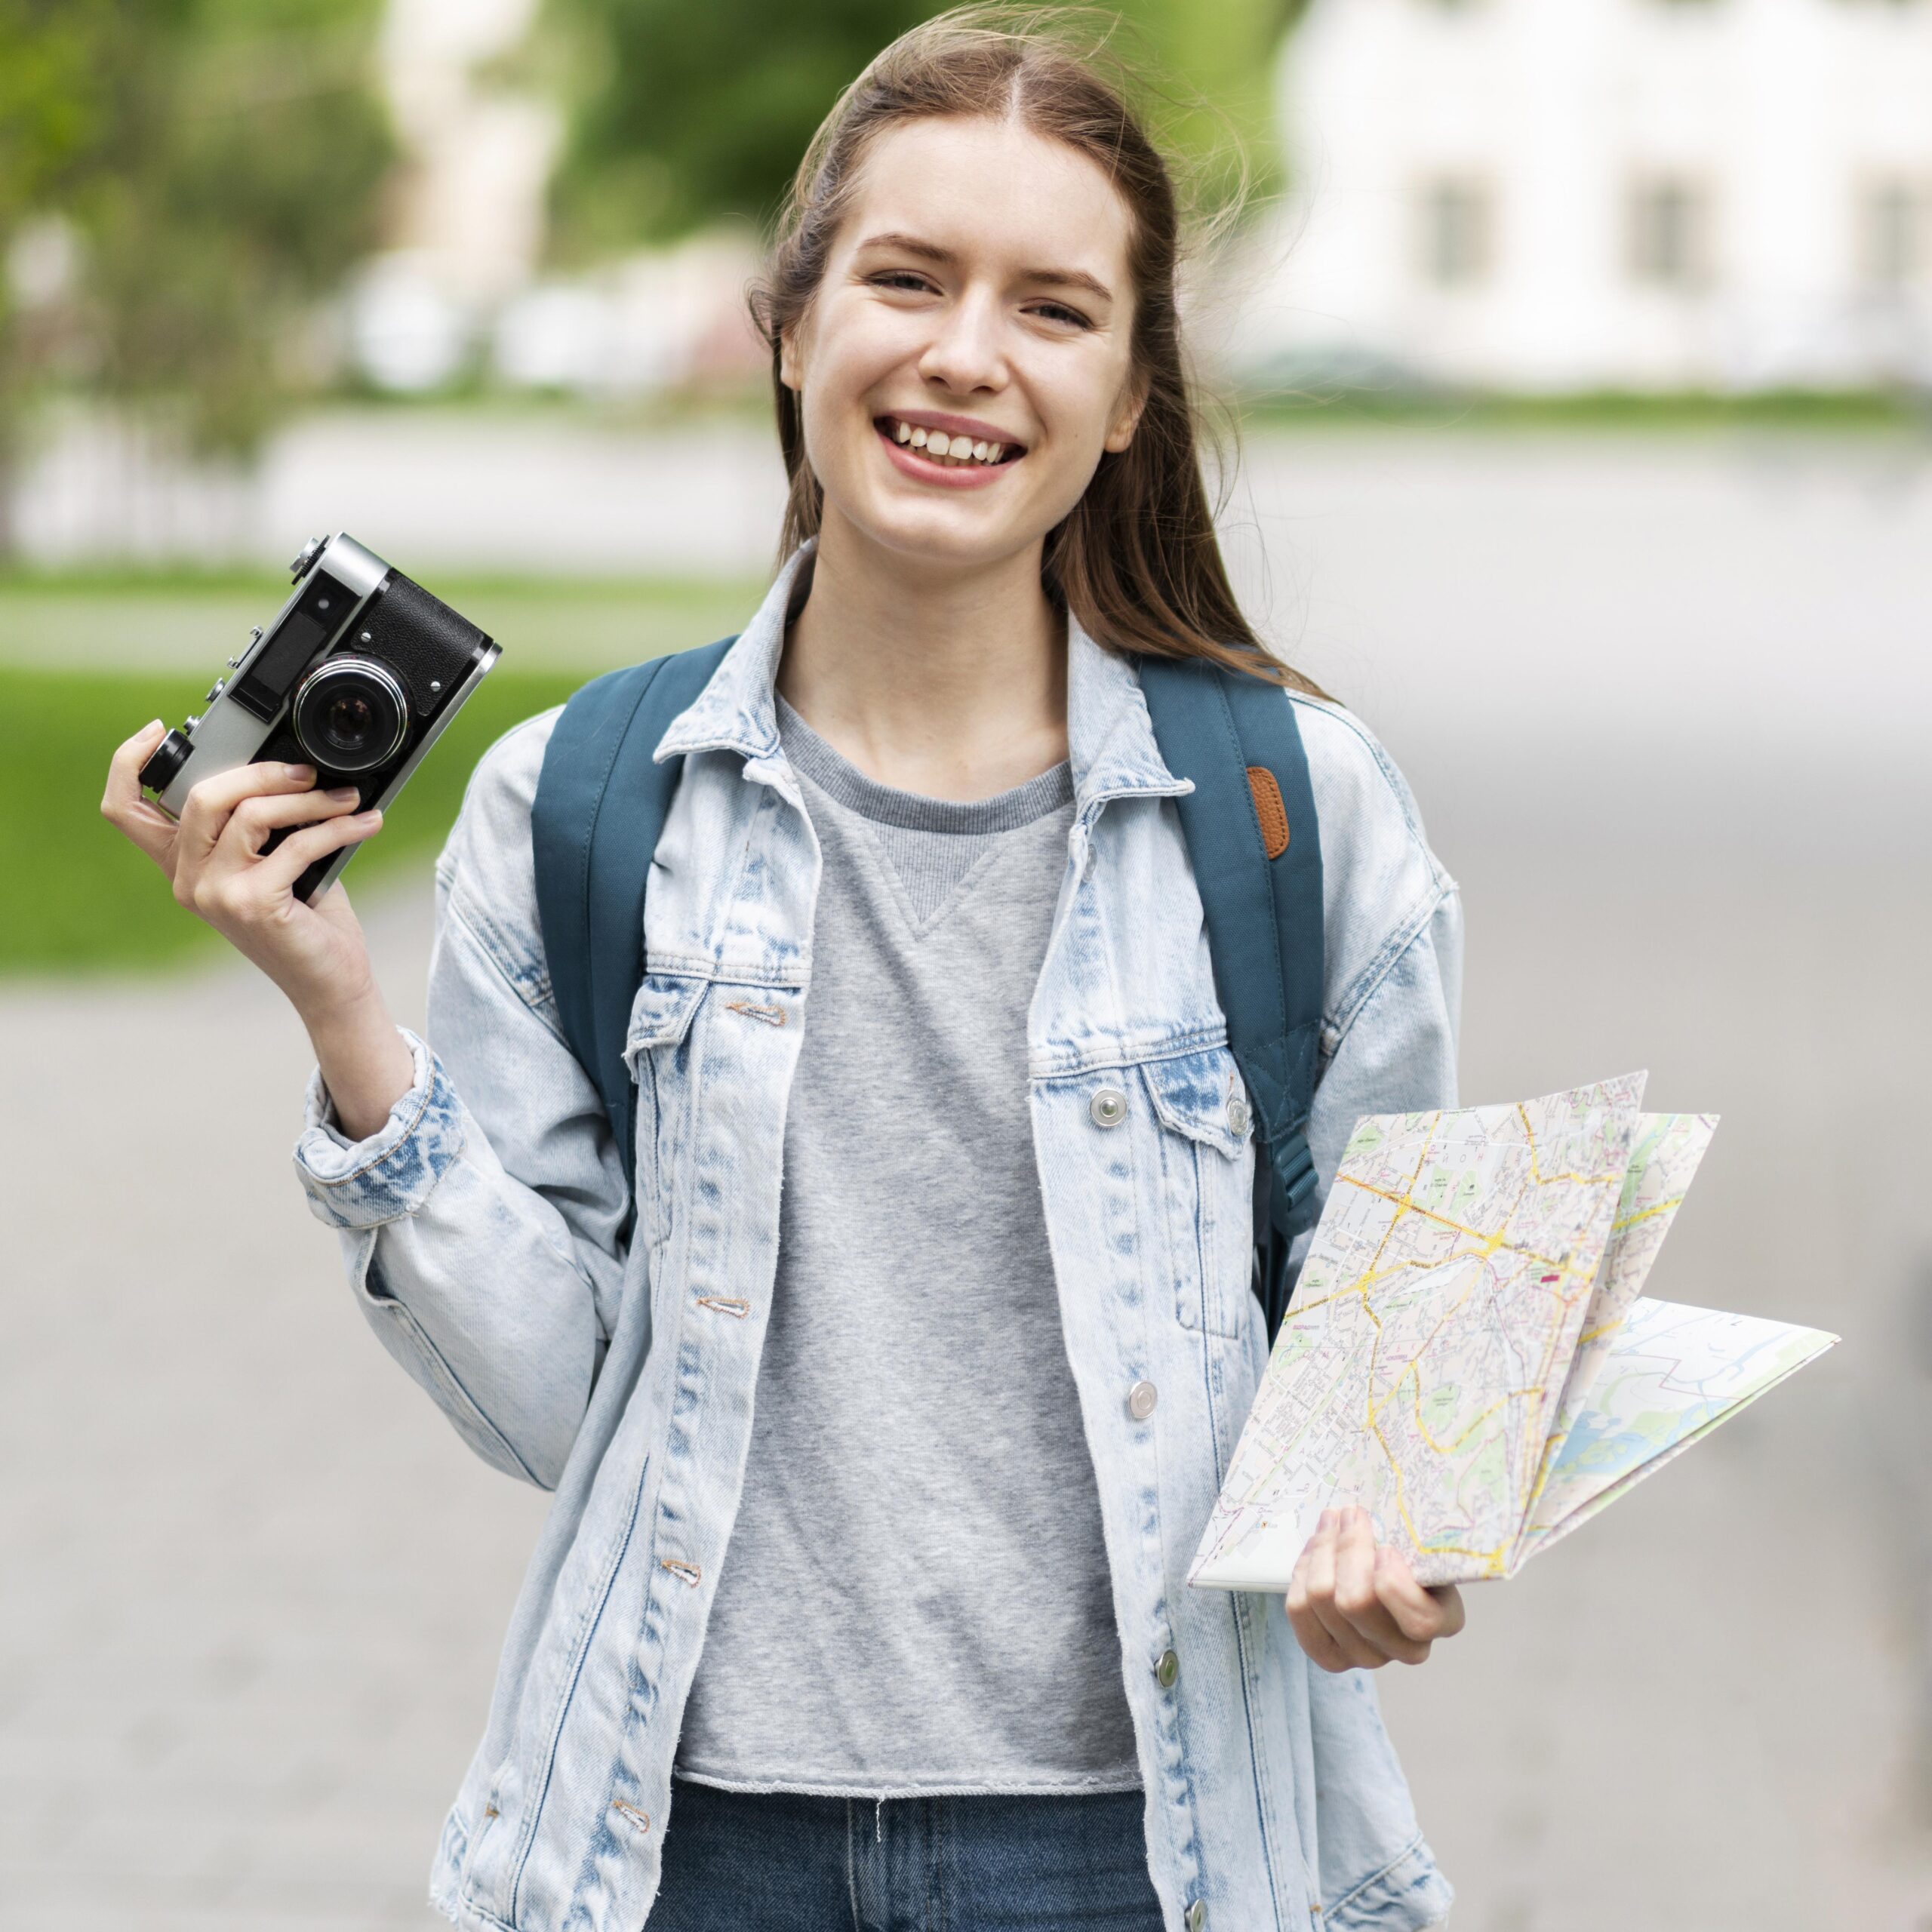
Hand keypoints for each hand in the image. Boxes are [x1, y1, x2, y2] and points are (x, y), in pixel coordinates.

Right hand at [103, 721, 382, 1012]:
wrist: (329, 981)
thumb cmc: (306, 919)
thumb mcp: (274, 861)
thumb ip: (260, 822)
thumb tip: (289, 766)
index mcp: (183, 865)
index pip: (124, 809)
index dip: (127, 762)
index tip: (160, 730)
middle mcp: (188, 880)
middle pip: (203, 796)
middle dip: (261, 771)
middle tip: (307, 772)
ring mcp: (215, 893)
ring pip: (252, 814)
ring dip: (309, 798)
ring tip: (348, 798)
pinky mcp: (252, 903)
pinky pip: (298, 844)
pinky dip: (339, 827)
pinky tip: (364, 823)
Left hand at [1284, 1506, 1466, 1670]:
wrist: (1380, 1570)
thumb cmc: (1408, 1548)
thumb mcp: (1422, 1539)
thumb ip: (1410, 1535)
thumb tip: (1367, 1517)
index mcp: (1442, 1621)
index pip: (1420, 1621)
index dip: (1395, 1586)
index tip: (1386, 1548)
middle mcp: (1406, 1649)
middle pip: (1357, 1603)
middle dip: (1348, 1548)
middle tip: (1349, 1513)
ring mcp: (1366, 1657)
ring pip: (1323, 1599)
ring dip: (1322, 1550)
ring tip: (1331, 1521)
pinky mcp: (1329, 1656)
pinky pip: (1300, 1610)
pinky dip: (1302, 1572)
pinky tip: (1314, 1551)